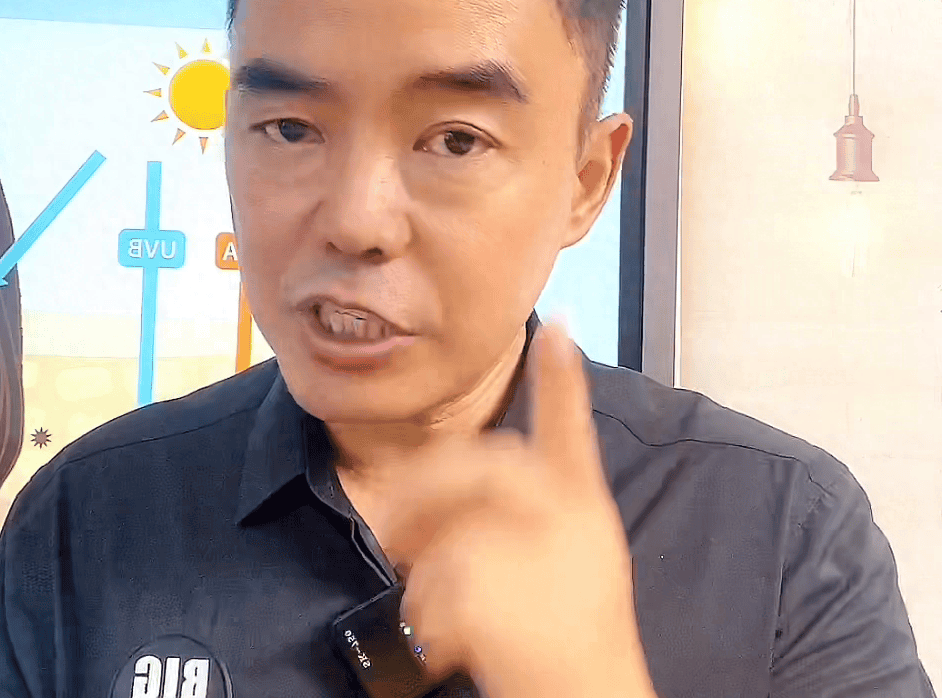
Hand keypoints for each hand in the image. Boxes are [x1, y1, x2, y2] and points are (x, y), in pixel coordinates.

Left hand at [386, 324, 656, 697]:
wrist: (589, 694)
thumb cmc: (578, 621)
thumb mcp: (581, 547)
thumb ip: (543, 498)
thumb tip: (484, 467)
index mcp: (578, 497)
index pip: (570, 422)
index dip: (563, 375)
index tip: (559, 328)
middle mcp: (555, 510)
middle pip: (468, 469)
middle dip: (424, 497)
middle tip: (400, 538)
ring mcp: (520, 546)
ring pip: (437, 534)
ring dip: (424, 572)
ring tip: (442, 606)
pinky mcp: (482, 587)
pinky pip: (426, 586)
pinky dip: (425, 620)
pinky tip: (449, 642)